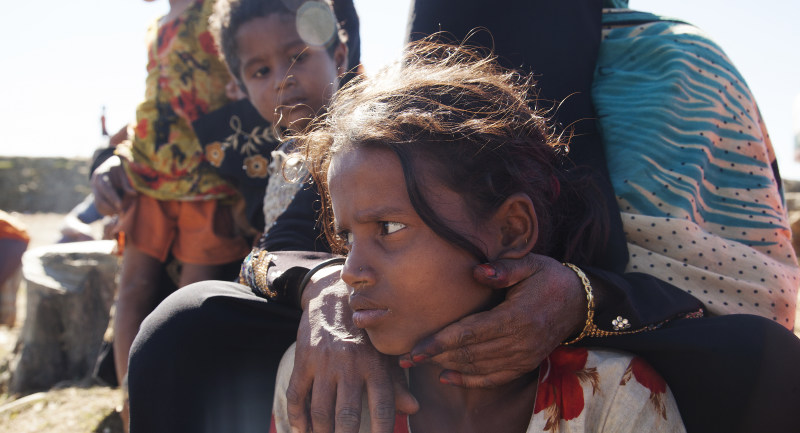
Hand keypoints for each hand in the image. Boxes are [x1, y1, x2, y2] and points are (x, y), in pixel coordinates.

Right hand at [91, 155, 135, 215]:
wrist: (113, 165)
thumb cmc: (122, 168)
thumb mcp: (125, 171)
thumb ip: (128, 182)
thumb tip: (134, 193)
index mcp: (101, 174)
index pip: (104, 187)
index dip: (112, 197)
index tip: (120, 205)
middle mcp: (95, 182)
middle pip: (99, 198)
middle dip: (111, 207)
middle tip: (122, 212)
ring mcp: (94, 189)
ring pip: (98, 204)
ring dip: (109, 210)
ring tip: (121, 213)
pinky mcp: (96, 196)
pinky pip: (99, 207)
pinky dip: (107, 211)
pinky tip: (116, 213)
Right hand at [287, 266, 418, 432]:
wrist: (333, 295)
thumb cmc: (365, 330)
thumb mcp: (384, 351)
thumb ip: (397, 382)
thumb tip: (413, 409)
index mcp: (375, 363)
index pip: (382, 406)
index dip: (381, 430)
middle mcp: (350, 364)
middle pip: (347, 415)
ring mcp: (324, 362)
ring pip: (320, 410)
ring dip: (321, 432)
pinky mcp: (303, 359)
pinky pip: (297, 395)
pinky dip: (297, 418)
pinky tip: (301, 430)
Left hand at [399, 253, 585, 387]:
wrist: (579, 302)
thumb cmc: (549, 278)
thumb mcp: (531, 264)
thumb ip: (504, 268)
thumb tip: (477, 270)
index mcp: (516, 317)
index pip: (470, 333)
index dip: (440, 341)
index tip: (416, 347)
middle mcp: (519, 342)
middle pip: (469, 353)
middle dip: (435, 357)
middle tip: (405, 357)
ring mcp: (523, 357)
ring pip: (477, 367)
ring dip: (447, 366)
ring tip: (419, 362)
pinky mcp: (525, 365)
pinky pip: (493, 378)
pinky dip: (469, 380)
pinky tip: (446, 377)